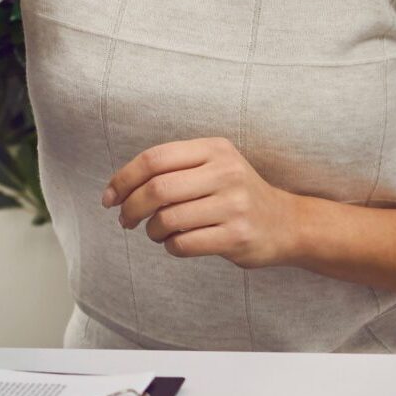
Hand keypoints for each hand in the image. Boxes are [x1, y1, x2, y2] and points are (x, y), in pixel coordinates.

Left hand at [104, 138, 306, 268]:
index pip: (154, 159)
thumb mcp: (211, 165)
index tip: (108, 197)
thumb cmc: (234, 193)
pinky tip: (176, 242)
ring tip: (155, 232)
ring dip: (151, 230)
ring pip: (167, 219)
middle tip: (125, 219)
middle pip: (157, 190)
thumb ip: (171, 169)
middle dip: (131, 208)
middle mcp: (226, 173)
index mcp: (214, 149)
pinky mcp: (237, 236)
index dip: (123, 179)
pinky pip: (183, 244)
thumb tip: (117, 190)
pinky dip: (170, 245)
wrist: (286, 223)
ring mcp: (234, 205)